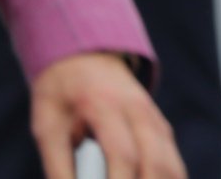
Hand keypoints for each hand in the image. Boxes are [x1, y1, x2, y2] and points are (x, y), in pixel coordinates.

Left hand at [30, 52, 184, 178]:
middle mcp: (139, 110)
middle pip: (157, 161)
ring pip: (172, 163)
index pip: (123, 154)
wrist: (88, 53)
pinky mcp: (160, 128)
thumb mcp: (48, 126)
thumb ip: (58, 167)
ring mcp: (155, 118)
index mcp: (106, 106)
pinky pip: (172, 161)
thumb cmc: (62, 92)